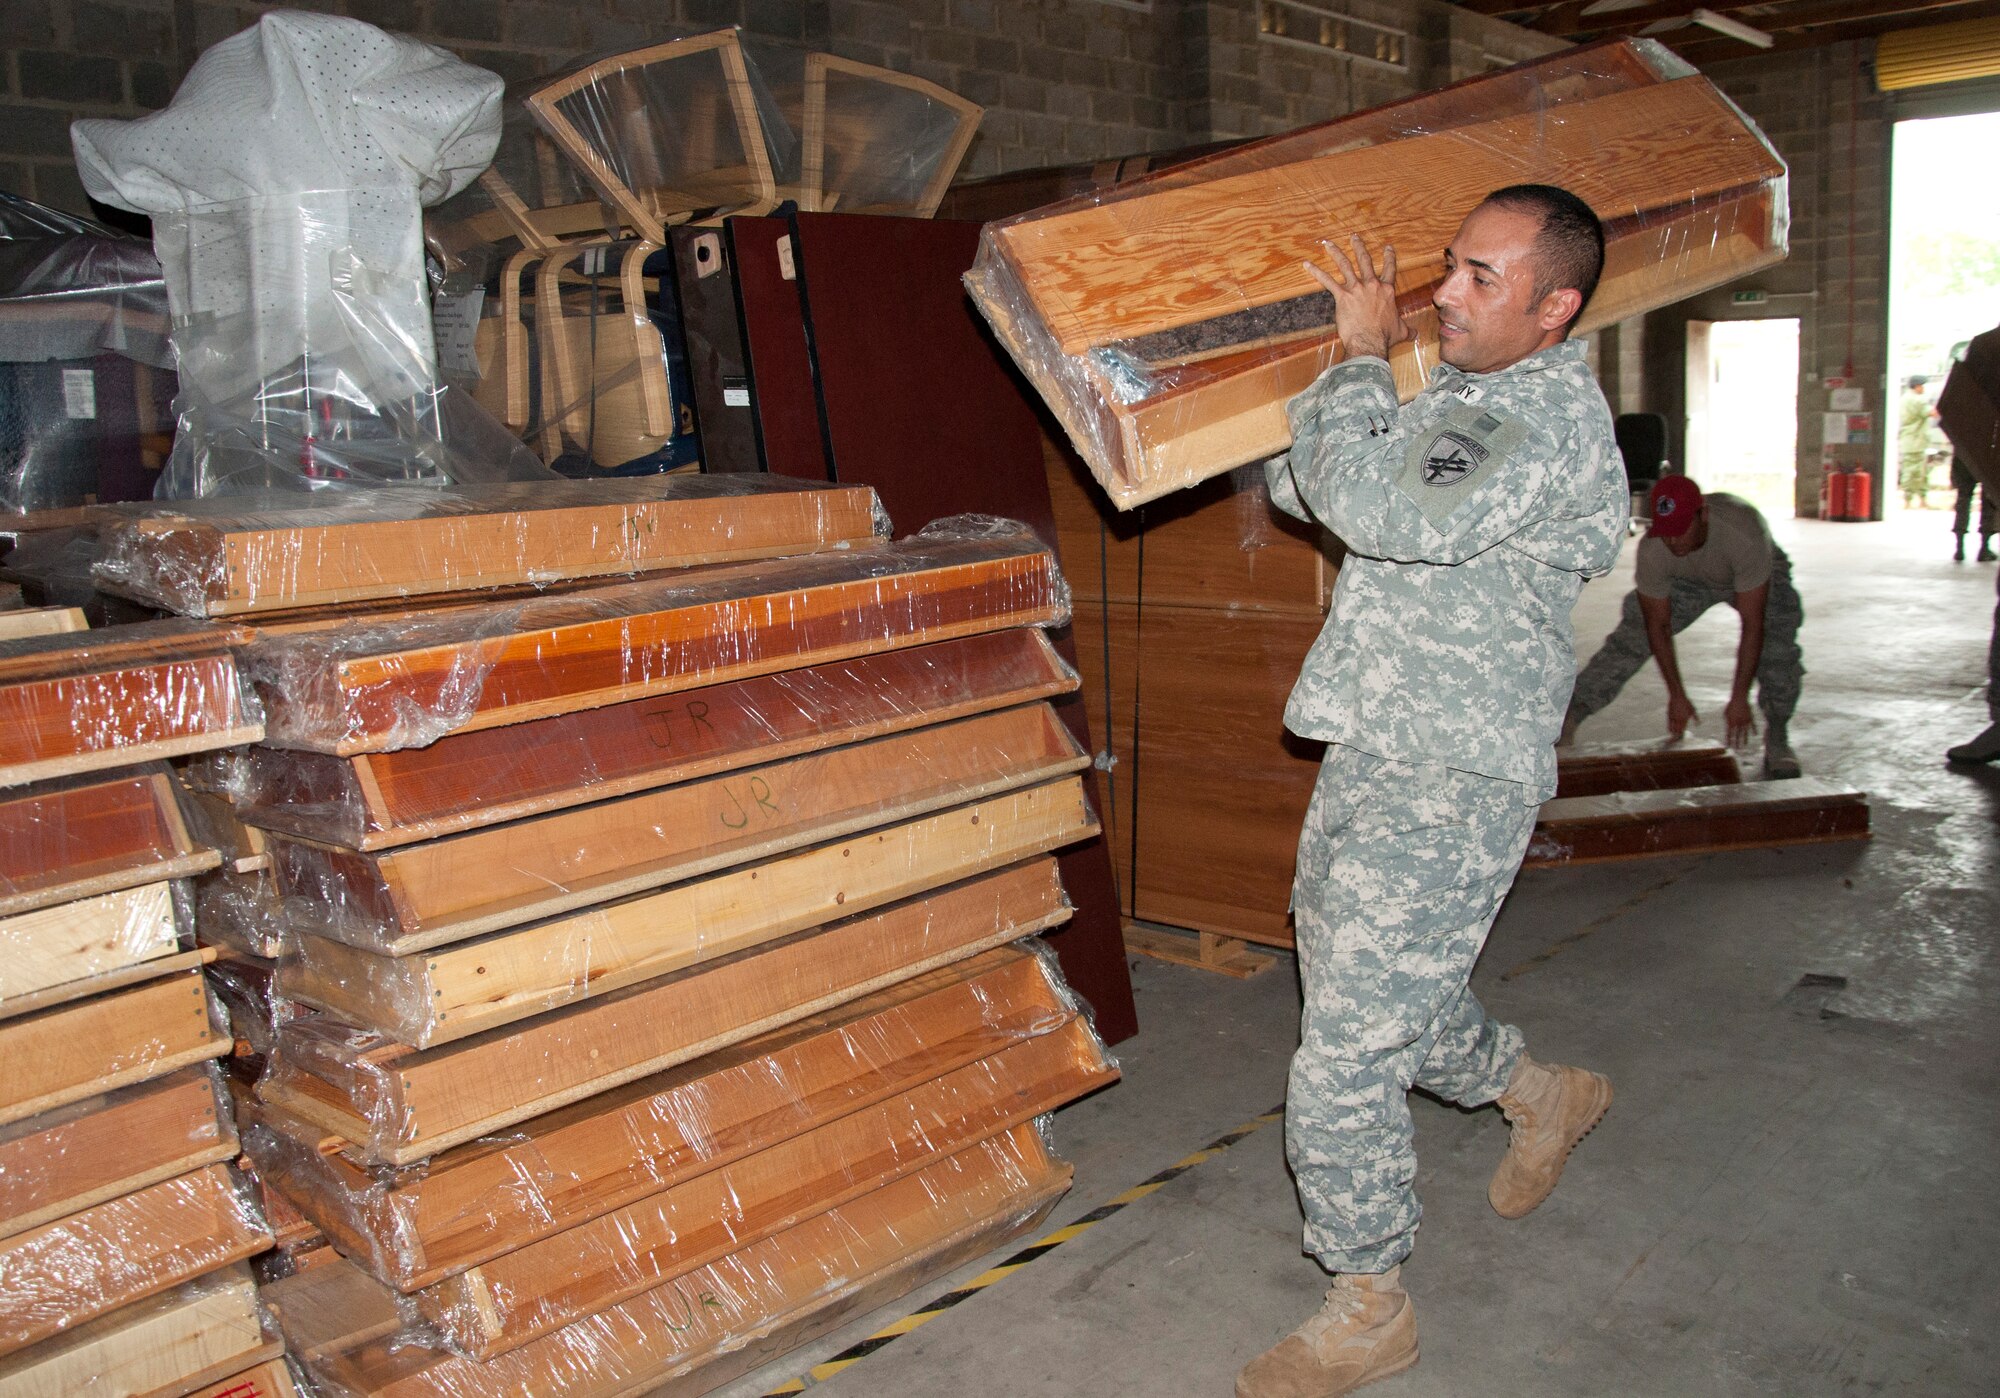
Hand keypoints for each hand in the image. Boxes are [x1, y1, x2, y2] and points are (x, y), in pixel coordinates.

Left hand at [1302, 235, 1410, 364]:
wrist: (1370, 341)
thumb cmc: (1385, 337)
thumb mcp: (1401, 331)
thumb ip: (1408, 329)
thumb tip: (1416, 334)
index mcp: (1387, 291)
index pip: (1390, 269)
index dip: (1389, 257)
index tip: (1387, 248)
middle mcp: (1372, 285)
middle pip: (1365, 261)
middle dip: (1359, 247)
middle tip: (1354, 237)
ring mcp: (1357, 289)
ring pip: (1345, 265)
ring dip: (1336, 253)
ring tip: (1329, 244)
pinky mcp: (1342, 296)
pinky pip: (1327, 281)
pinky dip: (1316, 272)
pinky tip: (1308, 264)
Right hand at [1667, 692, 1698, 738]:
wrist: (1678, 697)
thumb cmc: (1687, 703)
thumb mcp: (1693, 710)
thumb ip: (1696, 718)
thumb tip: (1698, 725)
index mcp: (1685, 719)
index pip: (1683, 730)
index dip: (1682, 735)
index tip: (1682, 736)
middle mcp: (1679, 720)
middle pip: (1677, 731)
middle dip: (1677, 735)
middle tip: (1678, 738)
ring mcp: (1673, 718)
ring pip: (1672, 729)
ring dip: (1673, 733)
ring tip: (1674, 735)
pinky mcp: (1669, 716)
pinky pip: (1669, 724)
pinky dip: (1670, 728)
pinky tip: (1670, 730)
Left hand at [1723, 696, 1755, 748]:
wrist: (1739, 698)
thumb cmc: (1731, 705)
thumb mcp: (1726, 713)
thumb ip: (1727, 721)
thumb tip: (1728, 728)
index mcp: (1731, 722)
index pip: (1729, 734)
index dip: (1729, 740)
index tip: (1728, 746)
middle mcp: (1738, 723)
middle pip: (1737, 735)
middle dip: (1737, 743)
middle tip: (1737, 749)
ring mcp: (1745, 721)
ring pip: (1745, 732)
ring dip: (1744, 739)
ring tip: (1744, 745)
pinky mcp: (1751, 718)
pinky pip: (1753, 726)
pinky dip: (1754, 730)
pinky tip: (1755, 735)